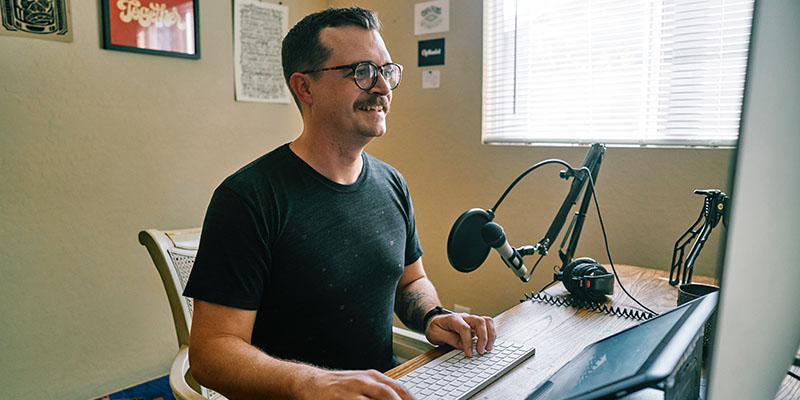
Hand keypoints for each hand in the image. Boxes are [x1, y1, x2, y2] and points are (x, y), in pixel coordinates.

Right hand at [298, 368, 415, 399]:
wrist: (310, 383)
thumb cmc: (340, 386)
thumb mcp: (362, 384)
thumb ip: (381, 392)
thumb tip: (401, 399)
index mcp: (372, 377)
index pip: (399, 388)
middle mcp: (363, 381)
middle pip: (388, 394)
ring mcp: (350, 391)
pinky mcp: (339, 399)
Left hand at [424, 313, 495, 356]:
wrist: (434, 321)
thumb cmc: (435, 328)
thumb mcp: (435, 334)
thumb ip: (449, 339)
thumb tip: (463, 345)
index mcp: (453, 319)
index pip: (464, 328)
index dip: (468, 342)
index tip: (469, 354)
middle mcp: (465, 317)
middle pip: (480, 321)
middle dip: (483, 337)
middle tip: (481, 352)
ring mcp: (471, 320)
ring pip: (487, 321)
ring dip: (490, 335)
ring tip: (488, 349)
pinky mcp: (475, 326)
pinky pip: (488, 326)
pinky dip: (491, 335)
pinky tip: (488, 345)